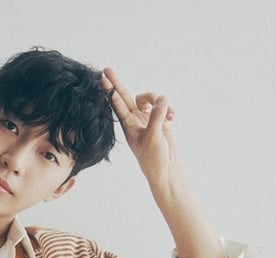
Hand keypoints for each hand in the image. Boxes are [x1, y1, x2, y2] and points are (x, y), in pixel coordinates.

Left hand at [102, 67, 179, 196]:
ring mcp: (148, 119)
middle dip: (118, 83)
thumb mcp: (153, 137)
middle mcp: (135, 120)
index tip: (102, 79)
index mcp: (128, 125)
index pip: (117, 105)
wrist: (167, 170)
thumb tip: (161, 98)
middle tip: (107, 69)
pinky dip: (169, 109)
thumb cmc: (154, 159)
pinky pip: (164, 106)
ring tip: (169, 114)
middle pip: (125, 96)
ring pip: (150, 99)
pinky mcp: (160, 120)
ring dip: (159, 101)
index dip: (110, 91)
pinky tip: (173, 118)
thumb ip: (156, 116)